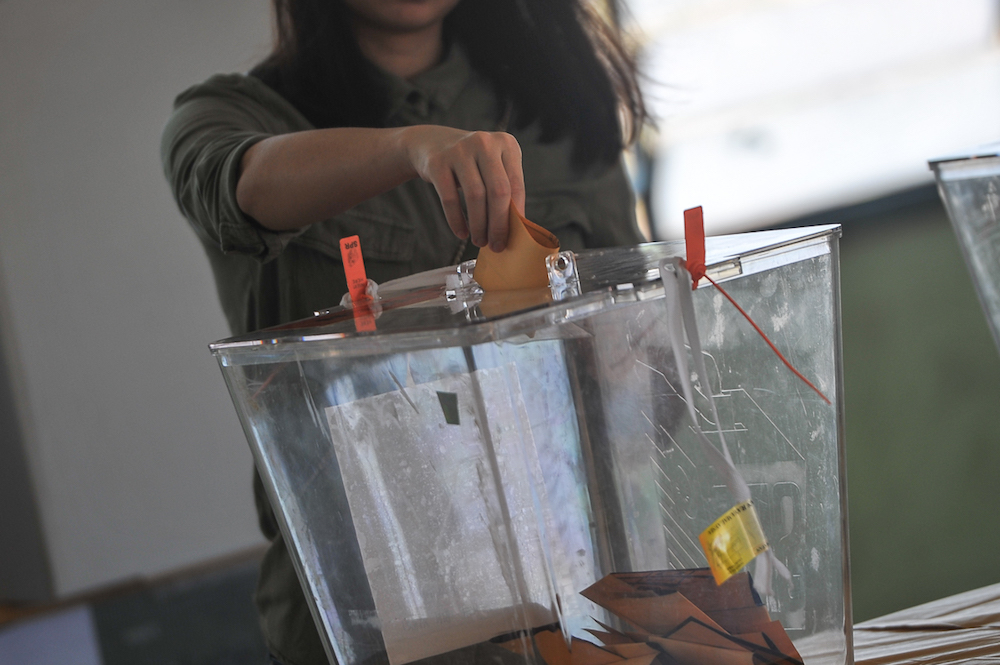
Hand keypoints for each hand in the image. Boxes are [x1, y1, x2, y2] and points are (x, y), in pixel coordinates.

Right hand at [402, 125, 525, 251]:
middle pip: (498, 191)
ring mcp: (459, 150)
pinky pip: (450, 199)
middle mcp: (484, 143)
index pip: (516, 185)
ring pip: (475, 196)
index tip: (514, 237)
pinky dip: (456, 220)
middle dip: (498, 224)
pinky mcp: (438, 163)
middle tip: (496, 245)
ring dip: (478, 225)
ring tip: (479, 240)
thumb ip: (505, 190)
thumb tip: (515, 229)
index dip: (516, 214)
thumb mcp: (493, 166)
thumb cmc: (471, 163)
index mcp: (506, 144)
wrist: (432, 143)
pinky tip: (461, 233)